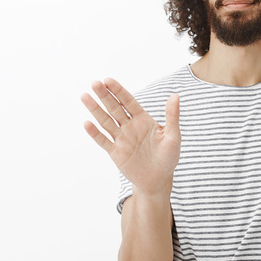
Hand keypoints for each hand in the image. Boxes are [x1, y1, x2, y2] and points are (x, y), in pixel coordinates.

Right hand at [81, 78, 180, 194]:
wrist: (159, 180)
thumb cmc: (168, 157)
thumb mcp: (173, 137)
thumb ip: (172, 116)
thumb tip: (175, 96)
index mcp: (143, 119)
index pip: (128, 101)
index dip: (118, 91)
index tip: (108, 80)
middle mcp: (129, 126)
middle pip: (114, 108)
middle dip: (104, 96)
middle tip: (94, 83)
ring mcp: (121, 139)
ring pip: (106, 121)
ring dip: (95, 110)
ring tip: (84, 96)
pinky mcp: (115, 152)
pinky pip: (104, 141)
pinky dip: (95, 133)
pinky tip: (87, 123)